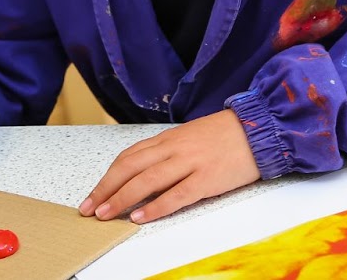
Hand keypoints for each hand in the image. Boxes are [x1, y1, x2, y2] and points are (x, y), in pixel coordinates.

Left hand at [79, 109, 259, 223]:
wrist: (257, 129)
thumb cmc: (224, 135)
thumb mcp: (189, 137)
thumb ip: (167, 152)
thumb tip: (143, 172)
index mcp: (168, 138)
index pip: (128, 157)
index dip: (107, 176)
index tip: (93, 194)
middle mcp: (173, 148)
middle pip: (130, 168)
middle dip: (106, 189)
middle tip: (89, 208)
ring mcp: (189, 163)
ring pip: (146, 181)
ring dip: (122, 199)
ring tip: (106, 215)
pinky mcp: (206, 179)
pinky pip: (175, 195)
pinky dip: (155, 207)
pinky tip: (140, 217)